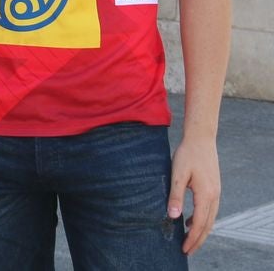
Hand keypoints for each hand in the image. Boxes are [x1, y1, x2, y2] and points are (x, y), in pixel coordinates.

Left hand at [169, 133, 220, 254]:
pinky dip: (202, 219)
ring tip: (189, 240)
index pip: (200, 224)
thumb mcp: (178, 174)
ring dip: (201, 231)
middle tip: (187, 251)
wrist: (201, 138)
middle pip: (208, 225)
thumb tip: (173, 216)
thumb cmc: (187, 154)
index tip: (184, 249)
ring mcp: (216, 192)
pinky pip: (210, 210)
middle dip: (198, 240)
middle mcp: (215, 196)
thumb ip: (176, 196)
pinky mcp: (214, 188)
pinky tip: (190, 221)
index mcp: (206, 195)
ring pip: (210, 219)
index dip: (192, 238)